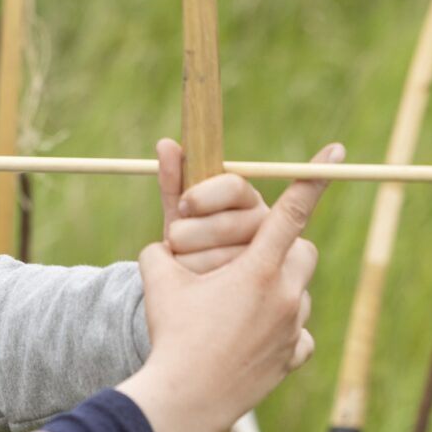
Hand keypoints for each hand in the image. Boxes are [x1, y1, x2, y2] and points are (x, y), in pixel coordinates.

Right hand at [118, 145, 338, 431]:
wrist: (184, 400)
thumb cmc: (170, 336)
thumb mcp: (157, 280)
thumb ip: (161, 246)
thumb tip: (159, 237)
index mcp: (257, 269)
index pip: (292, 211)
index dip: (314, 178)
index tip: (337, 153)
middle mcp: (285, 296)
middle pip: (304, 252)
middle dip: (283, 247)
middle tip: (251, 256)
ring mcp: (292, 330)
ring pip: (300, 294)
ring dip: (280, 290)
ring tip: (240, 303)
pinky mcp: (291, 359)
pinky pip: (299, 337)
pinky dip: (283, 333)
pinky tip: (255, 339)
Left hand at [156, 138, 267, 273]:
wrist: (190, 284)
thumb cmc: (189, 239)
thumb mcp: (180, 213)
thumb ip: (174, 182)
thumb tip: (165, 144)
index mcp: (246, 200)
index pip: (235, 187)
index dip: (205, 195)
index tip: (184, 206)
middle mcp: (264, 225)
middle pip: (229, 224)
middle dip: (192, 233)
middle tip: (175, 240)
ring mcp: (266, 259)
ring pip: (223, 256)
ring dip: (189, 259)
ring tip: (183, 264)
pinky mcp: (258, 287)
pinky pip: (220, 285)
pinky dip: (195, 283)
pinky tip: (190, 284)